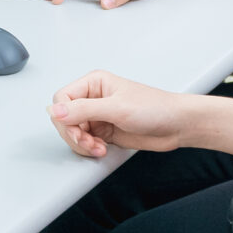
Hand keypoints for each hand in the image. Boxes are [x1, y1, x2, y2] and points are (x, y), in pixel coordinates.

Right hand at [47, 69, 195, 157]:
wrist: (177, 126)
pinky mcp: (104, 132)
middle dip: (74, 134)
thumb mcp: (117, 108)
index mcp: (94, 83)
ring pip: (73, 132)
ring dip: (82, 144)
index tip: (75, 129)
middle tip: (88, 142)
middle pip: (65, 118)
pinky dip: (89, 149)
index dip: (63, 116)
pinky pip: (85, 142)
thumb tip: (55, 111)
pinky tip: (102, 149)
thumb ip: (84, 109)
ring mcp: (99, 116)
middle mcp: (94, 98)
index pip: (62, 98)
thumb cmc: (155, 108)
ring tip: (98, 147)